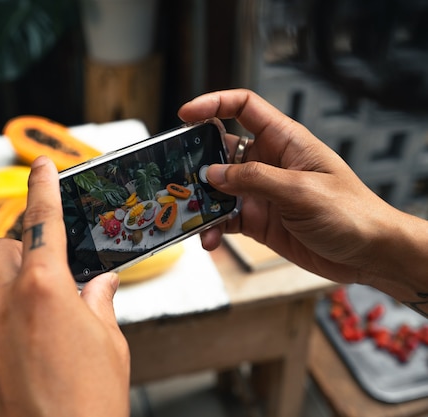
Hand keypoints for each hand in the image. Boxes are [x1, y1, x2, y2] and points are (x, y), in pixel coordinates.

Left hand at [0, 156, 129, 416]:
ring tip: (36, 320)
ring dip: (9, 287)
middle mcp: (1, 300)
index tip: (41, 167)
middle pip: (5, 250)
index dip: (44, 187)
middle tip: (49, 274)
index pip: (44, 220)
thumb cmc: (87, 405)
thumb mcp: (110, 345)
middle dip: (26, 252)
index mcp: (45, 287)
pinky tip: (19, 349)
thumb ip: (99, 303)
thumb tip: (98, 286)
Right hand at [178, 89, 406, 285]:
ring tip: (188, 214)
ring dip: (201, 201)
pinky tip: (208, 239)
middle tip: (176, 175)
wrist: (368, 254)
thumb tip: (213, 174)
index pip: (245, 108)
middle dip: (197, 161)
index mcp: (284, 141)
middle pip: (221, 149)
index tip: (186, 115)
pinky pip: (224, 218)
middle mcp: (268, 162)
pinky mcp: (257, 220)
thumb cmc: (350, 213)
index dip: (214, 104)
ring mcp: (260, 192)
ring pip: (218, 188)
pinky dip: (212, 227)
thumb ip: (255, 179)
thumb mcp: (301, 191)